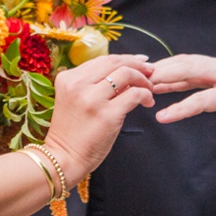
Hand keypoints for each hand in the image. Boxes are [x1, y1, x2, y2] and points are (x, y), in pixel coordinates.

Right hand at [42, 54, 154, 182]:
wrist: (64, 158)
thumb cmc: (72, 132)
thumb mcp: (75, 100)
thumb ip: (93, 84)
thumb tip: (126, 72)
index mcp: (68, 78)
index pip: (102, 59)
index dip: (125, 58)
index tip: (139, 61)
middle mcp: (78, 84)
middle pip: (115, 62)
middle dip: (137, 64)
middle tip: (150, 71)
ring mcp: (92, 99)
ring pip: (126, 74)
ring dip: (143, 79)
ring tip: (149, 89)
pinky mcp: (107, 114)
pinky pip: (134, 95)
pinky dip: (146, 95)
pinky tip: (148, 102)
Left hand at [149, 54, 215, 126]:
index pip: (197, 64)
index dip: (174, 68)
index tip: (155, 73)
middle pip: (188, 62)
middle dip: (163, 68)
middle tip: (140, 76)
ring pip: (191, 73)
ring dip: (166, 80)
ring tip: (146, 89)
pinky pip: (202, 100)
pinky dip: (181, 108)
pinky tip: (165, 116)